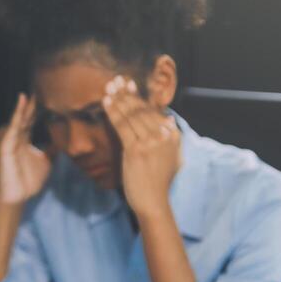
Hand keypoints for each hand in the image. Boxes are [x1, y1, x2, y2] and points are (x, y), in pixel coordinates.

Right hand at [0, 94, 51, 204]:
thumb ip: (52, 151)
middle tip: (37, 89)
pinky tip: (18, 112)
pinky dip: (14, 120)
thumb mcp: (46, 162)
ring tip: (26, 97)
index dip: (35, 108)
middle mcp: (16, 138)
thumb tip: (62, 143)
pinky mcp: (5, 148)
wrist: (18, 197)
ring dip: (20, 110)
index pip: (30, 120)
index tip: (44, 94)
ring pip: (15, 122)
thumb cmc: (29, 180)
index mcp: (24, 140)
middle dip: (29, 104)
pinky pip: (10, 131)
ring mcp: (9, 142)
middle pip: (23, 117)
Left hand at [102, 76, 180, 218]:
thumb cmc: (159, 181)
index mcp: (174, 136)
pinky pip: (122, 125)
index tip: (128, 85)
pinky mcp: (136, 150)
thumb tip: (168, 120)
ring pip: (131, 115)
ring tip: (109, 87)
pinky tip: (106, 101)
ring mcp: (151, 142)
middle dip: (127, 93)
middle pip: (142, 109)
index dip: (139, 96)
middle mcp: (165, 136)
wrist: (153, 202)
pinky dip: (113, 111)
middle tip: (116, 80)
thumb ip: (171, 138)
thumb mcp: (172, 157)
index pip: (153, 111)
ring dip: (119, 98)